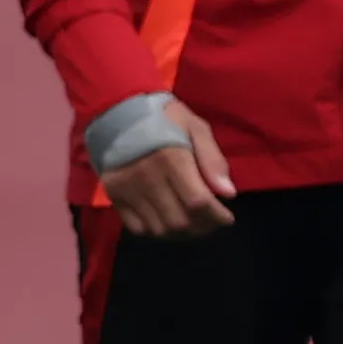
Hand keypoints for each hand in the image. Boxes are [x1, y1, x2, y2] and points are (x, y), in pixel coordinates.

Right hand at [105, 100, 236, 238]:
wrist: (116, 110)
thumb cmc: (163, 117)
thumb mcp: (195, 127)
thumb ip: (212, 159)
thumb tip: (228, 194)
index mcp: (172, 158)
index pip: (198, 202)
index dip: (216, 216)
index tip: (227, 218)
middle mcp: (148, 178)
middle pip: (180, 221)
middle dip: (202, 227)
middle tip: (211, 221)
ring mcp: (128, 190)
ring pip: (160, 230)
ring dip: (181, 233)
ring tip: (193, 223)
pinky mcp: (114, 196)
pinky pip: (138, 228)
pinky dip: (156, 231)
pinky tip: (168, 221)